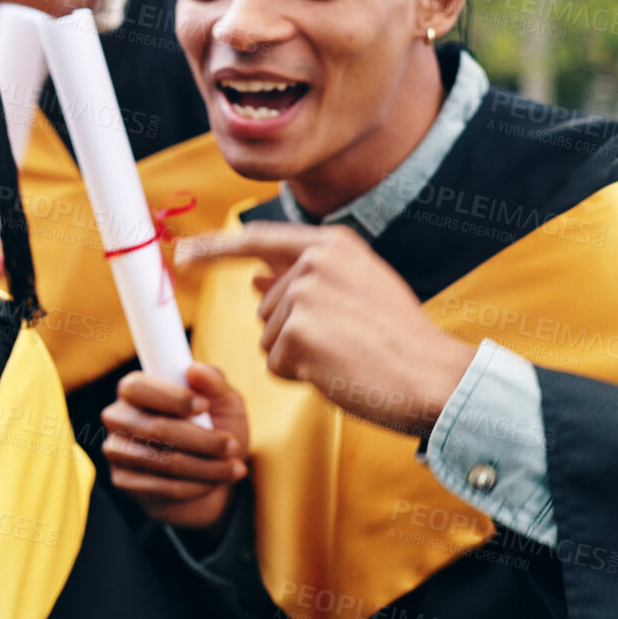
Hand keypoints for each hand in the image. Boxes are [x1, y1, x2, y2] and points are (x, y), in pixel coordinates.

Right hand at [102, 364, 248, 531]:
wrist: (208, 476)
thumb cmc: (212, 429)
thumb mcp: (223, 403)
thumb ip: (214, 382)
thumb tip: (195, 370)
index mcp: (134, 389)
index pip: (138, 387)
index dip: (171, 397)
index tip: (204, 406)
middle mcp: (117, 417)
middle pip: (154, 429)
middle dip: (201, 440)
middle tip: (232, 445)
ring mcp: (116, 450)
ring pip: (162, 461)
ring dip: (205, 467)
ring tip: (233, 467)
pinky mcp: (122, 481)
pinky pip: (161, 487)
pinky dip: (194, 486)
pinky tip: (211, 483)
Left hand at [181, 222, 476, 435]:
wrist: (436, 379)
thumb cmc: (400, 342)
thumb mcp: (357, 292)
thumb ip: (307, 279)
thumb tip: (253, 276)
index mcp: (332, 244)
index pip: (258, 239)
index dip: (215, 249)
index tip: (181, 255)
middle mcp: (314, 261)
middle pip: (265, 305)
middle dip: (293, 333)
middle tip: (348, 343)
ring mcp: (303, 295)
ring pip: (268, 337)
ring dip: (299, 356)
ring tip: (347, 356)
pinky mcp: (296, 333)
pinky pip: (275, 364)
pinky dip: (300, 377)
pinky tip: (338, 372)